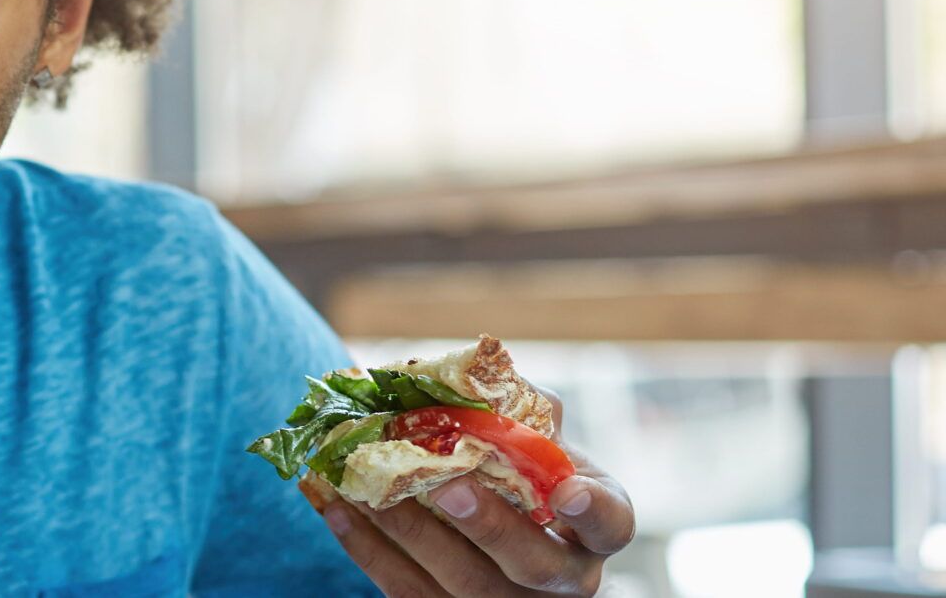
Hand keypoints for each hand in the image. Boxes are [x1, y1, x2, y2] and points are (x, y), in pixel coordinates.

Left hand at [300, 392, 635, 596]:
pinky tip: (335, 507)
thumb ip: (514, 408)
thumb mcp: (532, 441)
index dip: (593, 511)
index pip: (610, 523)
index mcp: (592, 528)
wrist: (484, 526)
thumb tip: (459, 370)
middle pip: (531, 565)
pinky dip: (367, 548)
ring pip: (460, 583)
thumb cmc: (515, 472)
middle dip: (489, 526)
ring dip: (407, 531)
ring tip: (364, 484)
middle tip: (448, 485)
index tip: (567, 490)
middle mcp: (560, 580)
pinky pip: (407, 592)